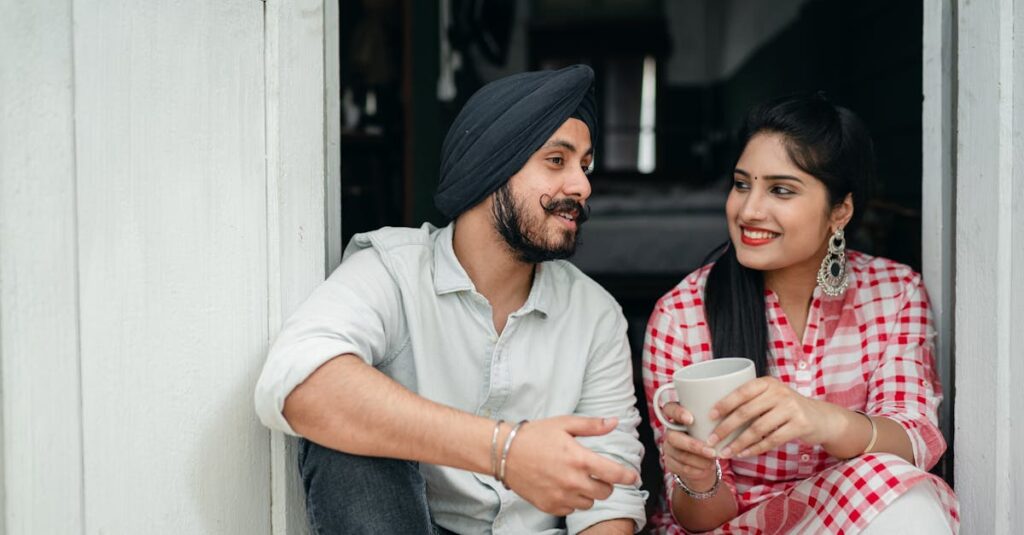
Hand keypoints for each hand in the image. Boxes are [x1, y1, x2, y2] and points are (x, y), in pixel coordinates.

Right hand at [502, 416, 639, 515]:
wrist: (504, 453)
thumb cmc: (534, 436)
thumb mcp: (564, 424)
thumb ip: (592, 426)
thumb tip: (614, 422)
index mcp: (579, 459)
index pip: (615, 474)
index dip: (628, 477)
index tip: (632, 477)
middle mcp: (573, 481)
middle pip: (605, 492)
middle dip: (605, 483)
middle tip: (595, 473)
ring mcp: (561, 496)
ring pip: (589, 502)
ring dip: (588, 492)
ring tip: (575, 479)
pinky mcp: (550, 506)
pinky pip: (571, 509)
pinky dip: (571, 501)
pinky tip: (562, 487)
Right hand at [659, 403, 717, 489]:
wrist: (704, 461)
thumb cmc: (710, 437)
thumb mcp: (710, 425)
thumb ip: (711, 420)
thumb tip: (727, 417)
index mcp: (677, 417)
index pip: (669, 409)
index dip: (677, 413)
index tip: (691, 420)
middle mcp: (670, 432)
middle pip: (673, 437)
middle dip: (693, 445)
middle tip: (712, 452)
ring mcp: (668, 448)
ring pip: (680, 455)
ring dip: (699, 460)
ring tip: (714, 461)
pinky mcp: (670, 463)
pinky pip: (682, 468)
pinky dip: (698, 469)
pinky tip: (708, 468)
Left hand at [708, 377, 833, 458]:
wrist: (821, 417)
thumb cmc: (787, 408)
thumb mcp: (772, 396)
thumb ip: (752, 400)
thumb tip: (716, 415)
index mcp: (767, 382)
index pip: (741, 392)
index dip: (724, 404)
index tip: (709, 416)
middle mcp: (779, 392)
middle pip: (746, 412)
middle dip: (725, 428)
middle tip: (711, 441)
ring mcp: (791, 408)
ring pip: (757, 429)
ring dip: (738, 443)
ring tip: (724, 453)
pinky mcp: (800, 425)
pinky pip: (771, 440)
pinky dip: (754, 449)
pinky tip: (742, 454)